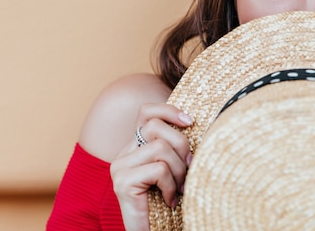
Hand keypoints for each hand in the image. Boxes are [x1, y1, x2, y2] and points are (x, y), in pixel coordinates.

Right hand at [110, 103, 192, 230]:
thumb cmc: (168, 204)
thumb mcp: (174, 170)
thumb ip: (175, 149)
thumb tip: (193, 124)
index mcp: (136, 147)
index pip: (146, 113)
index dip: (168, 110)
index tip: (190, 121)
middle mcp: (124, 153)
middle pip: (157, 127)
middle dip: (181, 146)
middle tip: (188, 170)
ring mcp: (120, 167)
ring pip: (160, 147)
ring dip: (178, 171)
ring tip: (179, 189)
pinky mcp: (123, 182)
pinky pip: (158, 170)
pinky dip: (171, 186)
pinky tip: (170, 201)